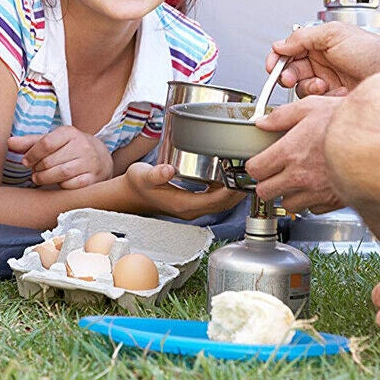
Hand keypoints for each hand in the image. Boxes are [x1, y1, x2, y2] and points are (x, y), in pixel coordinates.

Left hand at [9, 128, 113, 188]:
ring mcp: (89, 162)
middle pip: (50, 161)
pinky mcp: (93, 178)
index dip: (32, 155)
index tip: (26, 161)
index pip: (46, 143)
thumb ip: (31, 142)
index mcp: (70, 133)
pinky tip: (58, 182)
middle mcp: (82, 145)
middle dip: (37, 168)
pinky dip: (61, 186)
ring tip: (40, 178)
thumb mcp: (52, 140)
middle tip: (35, 170)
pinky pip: (71, 185)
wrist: (100, 157)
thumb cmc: (69, 148)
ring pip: (60, 174)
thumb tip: (9, 142)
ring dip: (45, 178)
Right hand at [122, 163, 244, 219]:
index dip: (231, 190)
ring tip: (244, 172)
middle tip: (249, 170)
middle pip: (223, 204)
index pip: (215, 201)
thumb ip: (155, 173)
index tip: (241, 175)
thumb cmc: (136, 184)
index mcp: (183, 205)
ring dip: (234, 191)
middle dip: (239, 190)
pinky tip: (230, 175)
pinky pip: (215, 200)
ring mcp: (193, 208)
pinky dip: (226, 190)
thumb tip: (169, 170)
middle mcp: (191, 210)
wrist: (130, 195)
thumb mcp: (142, 175)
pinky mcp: (193, 204)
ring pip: (221, 204)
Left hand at [245, 96, 343, 212]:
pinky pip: (313, 208)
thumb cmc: (346, 121)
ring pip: (288, 204)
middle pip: (265, 193)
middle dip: (267, 183)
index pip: (256, 169)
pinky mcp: (332, 202)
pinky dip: (312, 200)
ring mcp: (316, 192)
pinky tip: (318, 184)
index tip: (260, 161)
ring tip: (298, 178)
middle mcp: (300, 176)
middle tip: (275, 173)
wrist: (378, 140)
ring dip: (289, 193)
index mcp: (289, 152)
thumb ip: (281, 116)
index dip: (255, 165)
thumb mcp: (310, 107)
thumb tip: (262, 123)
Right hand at [267, 22, 379, 96]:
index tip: (273, 66)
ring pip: (302, 88)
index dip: (278, 58)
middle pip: (292, 70)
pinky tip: (335, 92)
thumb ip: (303, 37)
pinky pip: (316, 102)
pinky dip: (322, 97)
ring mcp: (328, 80)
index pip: (290, 50)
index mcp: (320, 43)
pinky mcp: (334, 98)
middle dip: (289, 75)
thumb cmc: (372, 50)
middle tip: (290, 79)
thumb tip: (280, 44)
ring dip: (308, 87)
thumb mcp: (334, 34)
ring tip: (322, 85)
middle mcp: (323, 61)